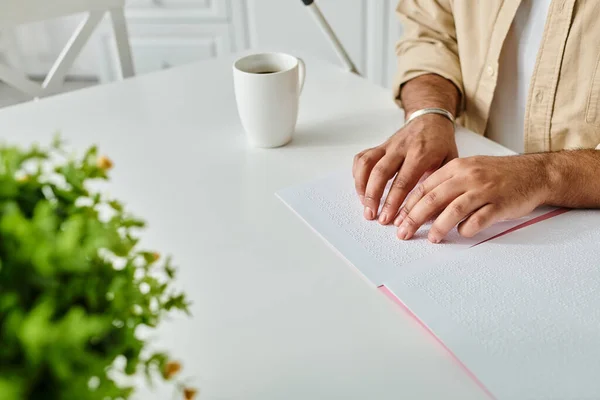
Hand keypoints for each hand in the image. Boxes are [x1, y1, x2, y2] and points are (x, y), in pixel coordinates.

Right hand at [352, 114, 457, 224]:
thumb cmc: (442, 143)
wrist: (432, 118)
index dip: (393, 202)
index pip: (403, 181)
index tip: (388, 218)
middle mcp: (402, 148)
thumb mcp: (450, 162)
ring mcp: (388, 146)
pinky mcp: (379, 145)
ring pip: (367, 164)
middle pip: (381, 173)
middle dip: (373, 197)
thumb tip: (434, 214)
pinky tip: (361, 188)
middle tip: (371, 215)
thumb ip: (441, 184)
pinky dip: (357, 173)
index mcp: (422, 154)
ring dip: (362, 186)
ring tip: (364, 204)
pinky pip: (362, 158)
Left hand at [395, 155, 549, 242]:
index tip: (398, 219)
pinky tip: (462, 233)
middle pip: (434, 198)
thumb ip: (446, 186)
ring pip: (454, 209)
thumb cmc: (498, 175)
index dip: (409, 204)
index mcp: (457, 167)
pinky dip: (468, 228)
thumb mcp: (469, 171)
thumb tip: (422, 209)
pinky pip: (480, 218)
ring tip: (431, 239)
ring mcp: (485, 189)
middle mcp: (469, 176)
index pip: (425, 187)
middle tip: (404, 233)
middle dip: (414, 217)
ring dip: (439, 226)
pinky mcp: (501, 203)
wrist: (535, 173)